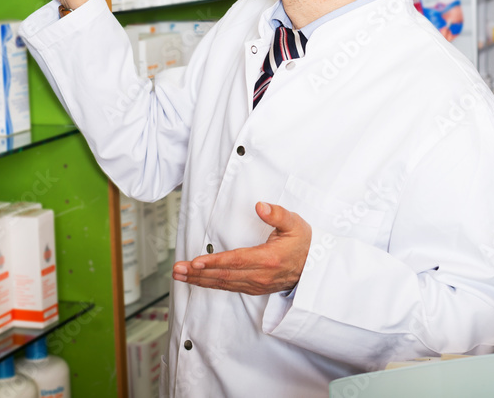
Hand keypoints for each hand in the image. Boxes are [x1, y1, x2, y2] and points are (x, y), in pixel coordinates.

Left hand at [172, 202, 310, 294]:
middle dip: (198, 273)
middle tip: (178, 269)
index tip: (197, 261)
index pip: (236, 261)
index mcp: (269, 259)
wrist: (315, 268)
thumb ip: (278, 214)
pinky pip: (229, 287)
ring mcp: (256, 284)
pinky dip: (211, 284)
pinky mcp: (254, 288)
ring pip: (223, 284)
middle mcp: (260, 275)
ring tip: (180, 275)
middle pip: (224, 276)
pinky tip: (199, 280)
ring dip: (200, 280)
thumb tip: (260, 206)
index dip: (215, 262)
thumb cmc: (303, 244)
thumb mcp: (295, 224)